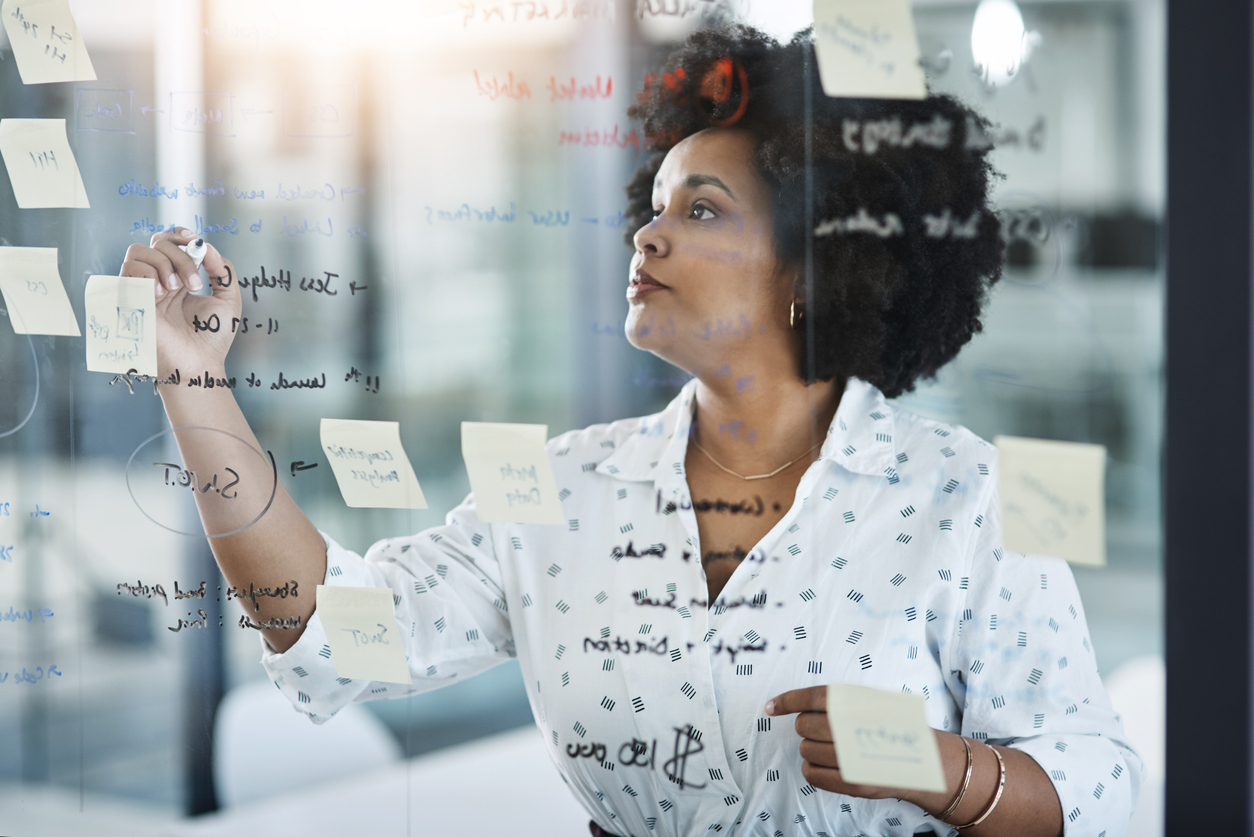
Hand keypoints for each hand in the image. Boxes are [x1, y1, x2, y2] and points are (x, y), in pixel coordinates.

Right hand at [120, 228, 241, 378]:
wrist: (198, 364)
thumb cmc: (212, 338)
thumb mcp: (228, 299)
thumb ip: (223, 270)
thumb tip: (207, 247)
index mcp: (178, 279)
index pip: (169, 242)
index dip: (180, 235)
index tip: (195, 242)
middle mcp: (158, 281)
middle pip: (158, 242)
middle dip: (181, 255)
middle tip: (195, 283)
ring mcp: (141, 289)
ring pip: (138, 250)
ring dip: (164, 263)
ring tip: (176, 289)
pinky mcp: (129, 299)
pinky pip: (128, 269)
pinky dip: (147, 274)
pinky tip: (161, 294)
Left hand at [765, 685, 910, 800]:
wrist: (925, 760)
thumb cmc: (891, 726)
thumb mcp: (869, 701)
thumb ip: (837, 702)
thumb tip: (795, 706)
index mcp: (857, 704)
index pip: (812, 698)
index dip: (787, 701)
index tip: (771, 707)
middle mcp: (854, 729)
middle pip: (803, 726)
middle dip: (807, 727)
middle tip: (827, 730)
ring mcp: (854, 758)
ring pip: (805, 750)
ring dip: (812, 749)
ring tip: (835, 748)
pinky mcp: (853, 783)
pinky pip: (811, 774)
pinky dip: (812, 768)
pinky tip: (827, 764)